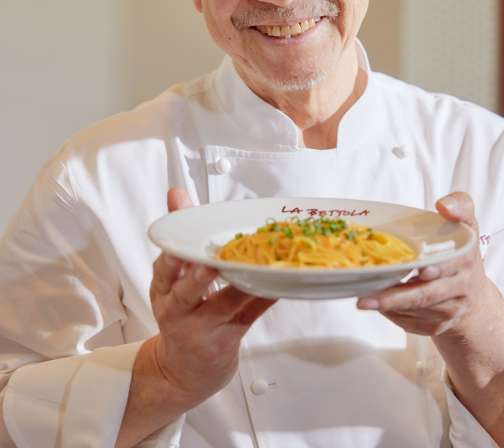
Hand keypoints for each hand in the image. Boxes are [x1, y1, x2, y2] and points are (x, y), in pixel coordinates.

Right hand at [149, 188, 274, 400]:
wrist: (184, 372)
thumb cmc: (182, 313)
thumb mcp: (173, 278)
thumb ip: (179, 234)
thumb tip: (177, 192)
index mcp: (163, 289)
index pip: (164, 271)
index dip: (172, 259)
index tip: (180, 249)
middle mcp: (178, 310)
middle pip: (185, 293)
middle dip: (196, 279)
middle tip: (208, 266)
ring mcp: (202, 328)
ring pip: (221, 305)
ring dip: (238, 286)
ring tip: (253, 269)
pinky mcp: (226, 339)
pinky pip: (248, 316)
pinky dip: (264, 299)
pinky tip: (279, 285)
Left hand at [357, 192, 491, 336]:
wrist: (475, 301)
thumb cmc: (461, 253)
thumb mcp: (467, 226)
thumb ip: (460, 207)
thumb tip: (443, 205)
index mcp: (465, 260)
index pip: (449, 265)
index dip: (433, 269)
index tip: (419, 269)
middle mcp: (460, 289)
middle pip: (426, 296)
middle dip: (396, 298)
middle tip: (365, 299)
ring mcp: (449, 312)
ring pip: (415, 311)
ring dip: (389, 307)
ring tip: (363, 299)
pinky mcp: (437, 327)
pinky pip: (411, 323)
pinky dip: (393, 315)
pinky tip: (378, 305)